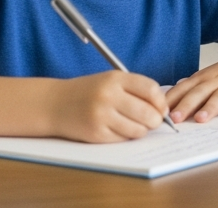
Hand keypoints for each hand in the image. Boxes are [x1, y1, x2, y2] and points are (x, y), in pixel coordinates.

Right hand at [50, 70, 168, 142]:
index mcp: (115, 79)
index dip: (161, 102)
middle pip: (148, 113)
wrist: (54, 104)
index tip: (162, 108)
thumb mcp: (111, 81)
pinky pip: (123, 139)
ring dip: (141, 130)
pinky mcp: (96, 133)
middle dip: (155, 120)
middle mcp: (108, 96)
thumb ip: (136, 90)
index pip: (151, 90)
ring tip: (135, 125)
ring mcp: (101, 115)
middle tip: (153, 121)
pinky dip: (126, 136)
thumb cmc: (89, 92)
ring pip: (138, 129)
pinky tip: (118, 129)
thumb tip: (163, 109)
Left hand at [165, 53, 217, 123]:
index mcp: (202, 79)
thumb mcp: (205, 77)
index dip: (170, 101)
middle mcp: (216, 81)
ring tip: (202, 119)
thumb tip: (162, 103)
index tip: (157, 113)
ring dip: (211, 107)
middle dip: (186, 106)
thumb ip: (187, 89)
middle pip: (199, 93)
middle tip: (175, 119)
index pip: (182, 90)